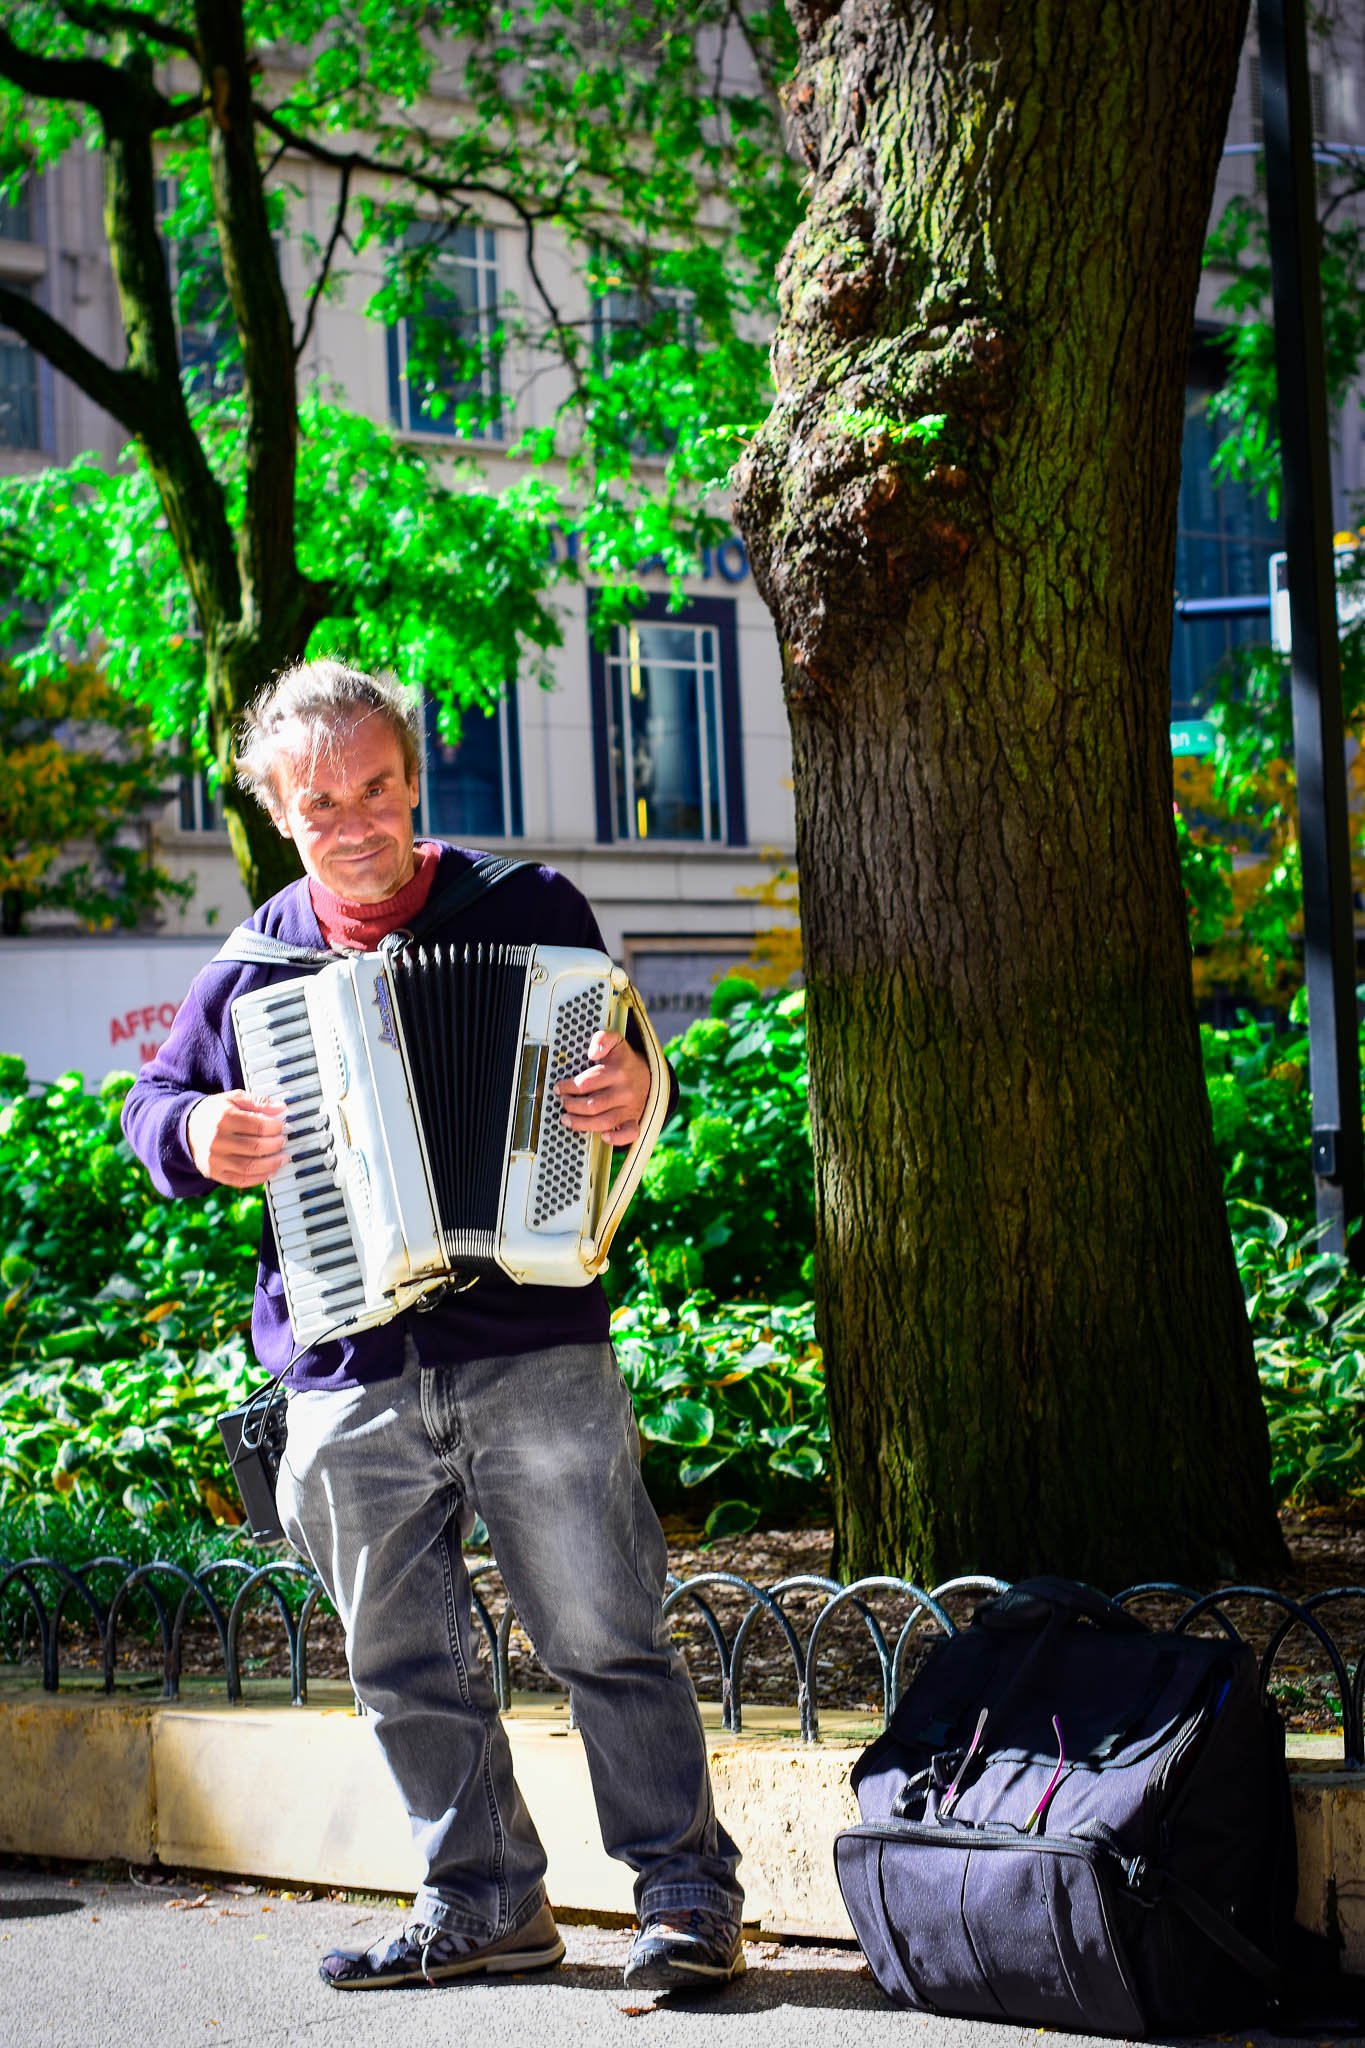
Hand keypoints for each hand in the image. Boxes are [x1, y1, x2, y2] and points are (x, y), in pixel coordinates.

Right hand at [186, 1089, 285, 1186]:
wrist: (187, 1128)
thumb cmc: (215, 1112)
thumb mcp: (234, 1099)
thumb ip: (258, 1102)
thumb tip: (281, 1108)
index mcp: (224, 1117)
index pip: (258, 1125)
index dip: (275, 1127)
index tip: (282, 1126)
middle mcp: (217, 1139)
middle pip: (256, 1147)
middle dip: (276, 1145)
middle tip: (283, 1142)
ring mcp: (214, 1158)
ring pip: (250, 1166)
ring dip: (272, 1164)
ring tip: (282, 1158)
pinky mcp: (214, 1173)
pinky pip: (240, 1180)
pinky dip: (258, 1178)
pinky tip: (270, 1171)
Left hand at [556, 1029, 648, 1146]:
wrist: (648, 1075)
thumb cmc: (624, 1061)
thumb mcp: (616, 1042)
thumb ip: (603, 1039)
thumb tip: (593, 1052)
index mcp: (618, 1071)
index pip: (587, 1083)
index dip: (568, 1087)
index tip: (560, 1088)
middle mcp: (624, 1091)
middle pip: (592, 1105)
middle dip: (571, 1105)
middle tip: (563, 1102)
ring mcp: (630, 1107)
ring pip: (604, 1121)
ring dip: (581, 1123)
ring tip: (567, 1119)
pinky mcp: (634, 1119)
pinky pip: (629, 1133)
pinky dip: (616, 1138)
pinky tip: (603, 1136)